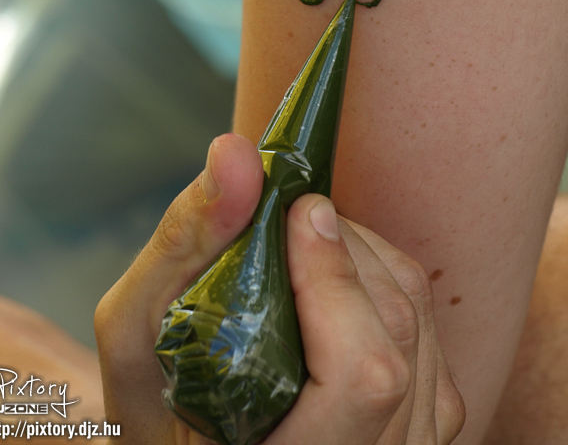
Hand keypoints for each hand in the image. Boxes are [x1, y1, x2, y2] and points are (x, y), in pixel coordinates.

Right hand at [95, 133, 463, 444]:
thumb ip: (185, 243)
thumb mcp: (135, 330)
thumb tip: (235, 151)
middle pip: (396, 335)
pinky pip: (432, 334)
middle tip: (289, 214)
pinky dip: (383, 282)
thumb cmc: (152, 400)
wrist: (192, 439)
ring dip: (364, 257)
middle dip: (343, 250)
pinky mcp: (431, 425)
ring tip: (304, 244)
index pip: (365, 377)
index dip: (337, 283)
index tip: (297, 211)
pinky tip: (333, 280)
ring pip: (420, 324)